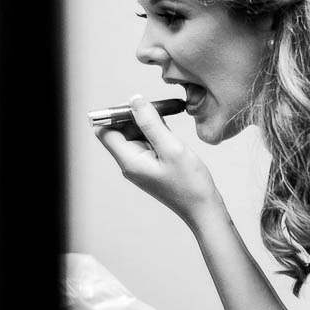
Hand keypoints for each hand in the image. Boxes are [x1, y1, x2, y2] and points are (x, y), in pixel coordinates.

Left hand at [93, 95, 220, 224]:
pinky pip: (147, 142)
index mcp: (129, 161)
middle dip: (134, 116)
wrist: (203, 209)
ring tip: (167, 118)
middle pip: (119, 131)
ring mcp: (141, 165)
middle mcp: (130, 163)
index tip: (137, 106)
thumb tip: (134, 100)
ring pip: (135, 134)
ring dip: (147, 123)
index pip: (106, 132)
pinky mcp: (151, 165)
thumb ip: (151, 123)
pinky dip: (155, 131)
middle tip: (157, 108)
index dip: (115, 115)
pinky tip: (170, 130)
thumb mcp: (171, 148)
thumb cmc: (190, 183)